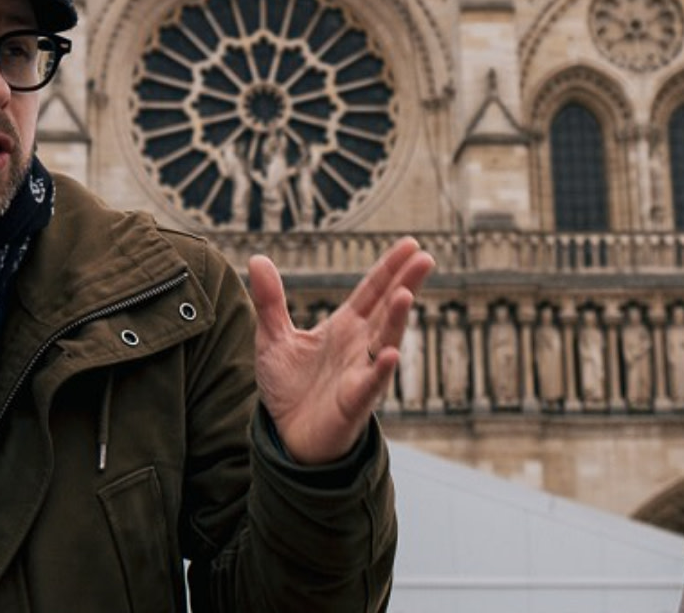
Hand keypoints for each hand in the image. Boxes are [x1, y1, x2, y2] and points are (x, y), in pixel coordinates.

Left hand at [248, 236, 434, 464]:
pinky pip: (369, 385)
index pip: (372, 291)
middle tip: (425, 257)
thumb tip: (258, 258)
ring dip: (395, 320)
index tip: (411, 244)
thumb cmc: (289, 388)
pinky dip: (380, 370)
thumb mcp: (273, 338)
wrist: (289, 438)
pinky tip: (389, 354)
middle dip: (405, 283)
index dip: (390, 268)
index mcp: (345, 327)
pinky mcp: (353, 402)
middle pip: (386, 309)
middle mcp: (359, 346)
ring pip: (383, 342)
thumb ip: (270, 300)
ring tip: (405, 294)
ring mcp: (360, 373)